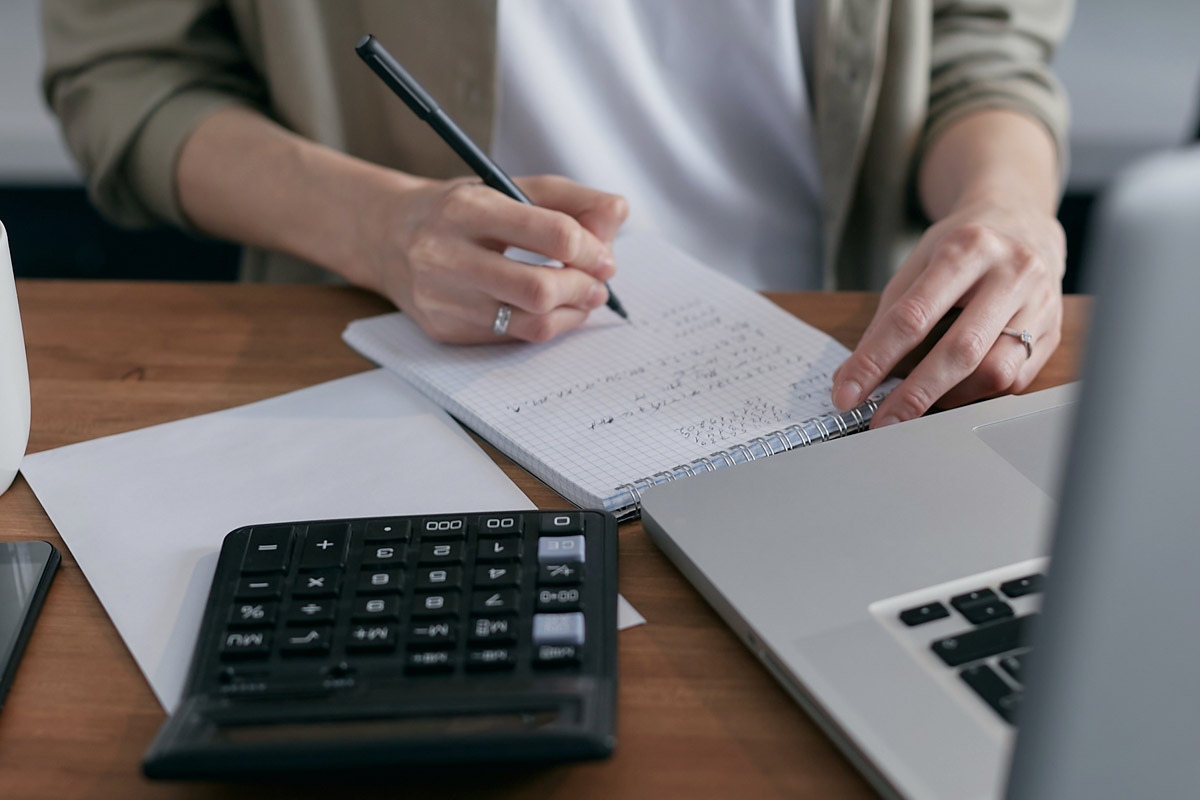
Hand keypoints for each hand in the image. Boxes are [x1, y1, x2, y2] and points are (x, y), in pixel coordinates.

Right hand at [362, 174, 627, 343]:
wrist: (387, 236)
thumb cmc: (461, 210)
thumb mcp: (509, 187)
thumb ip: (571, 199)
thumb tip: (617, 216)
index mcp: (467, 208)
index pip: (552, 232)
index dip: (591, 249)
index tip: (604, 257)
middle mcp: (445, 254)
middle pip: (540, 289)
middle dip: (582, 289)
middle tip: (597, 285)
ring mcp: (440, 298)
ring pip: (530, 323)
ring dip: (570, 314)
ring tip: (580, 298)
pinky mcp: (442, 329)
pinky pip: (511, 338)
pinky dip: (542, 325)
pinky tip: (548, 310)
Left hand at [831, 202, 1065, 425]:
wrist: (1021, 223)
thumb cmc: (962, 247)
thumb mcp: (918, 262)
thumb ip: (888, 316)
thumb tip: (855, 375)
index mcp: (966, 248)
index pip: (912, 317)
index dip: (875, 360)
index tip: (847, 393)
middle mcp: (1012, 273)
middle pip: (960, 350)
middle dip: (914, 394)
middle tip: (882, 422)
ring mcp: (1041, 303)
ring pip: (994, 372)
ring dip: (949, 397)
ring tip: (921, 400)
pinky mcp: (1054, 332)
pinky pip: (1014, 380)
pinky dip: (976, 393)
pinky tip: (956, 388)